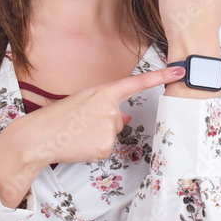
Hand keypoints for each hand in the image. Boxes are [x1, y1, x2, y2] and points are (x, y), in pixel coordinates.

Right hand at [2, 65, 186, 167]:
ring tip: (77, 134)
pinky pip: (107, 149)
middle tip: (80, 124)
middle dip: (103, 123)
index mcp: (102, 92)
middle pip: (118, 118)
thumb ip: (106, 106)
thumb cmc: (57, 118)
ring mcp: (110, 127)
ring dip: (98, 136)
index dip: (161, 77)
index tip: (181, 72)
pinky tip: (80, 145)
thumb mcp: (82, 103)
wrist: (39, 137)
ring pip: (112, 134)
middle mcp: (110, 108)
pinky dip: (95, 149)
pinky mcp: (106, 145)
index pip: (137, 83)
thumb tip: (125, 118)